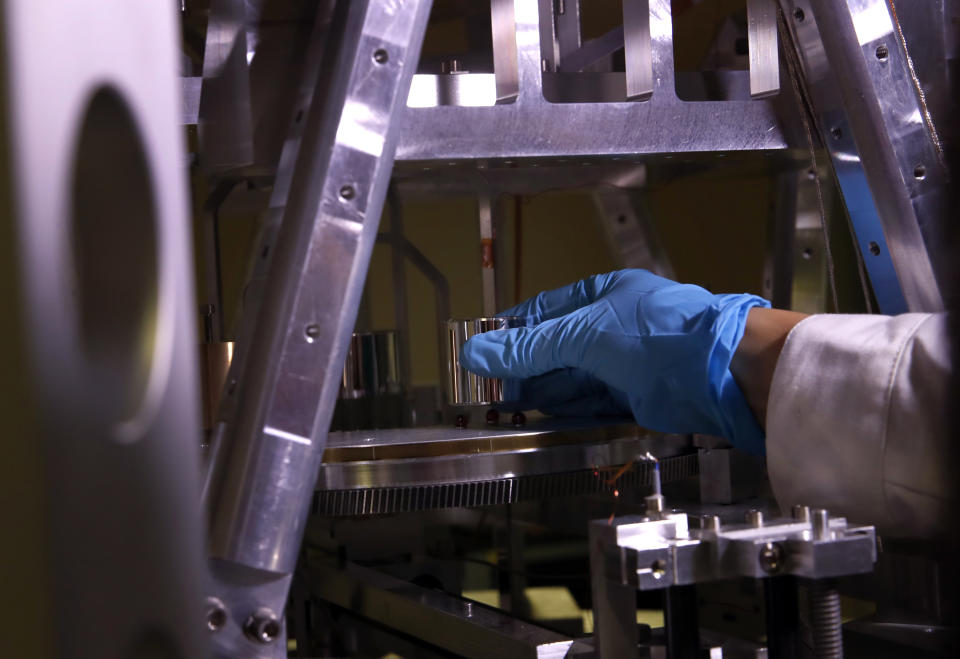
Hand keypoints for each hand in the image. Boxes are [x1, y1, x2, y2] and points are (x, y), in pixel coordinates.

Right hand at [460, 269, 770, 453]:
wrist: (719, 371)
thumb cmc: (657, 335)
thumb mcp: (582, 335)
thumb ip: (529, 349)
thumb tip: (475, 353)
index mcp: (602, 296)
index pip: (545, 311)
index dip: (512, 330)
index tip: (483, 348)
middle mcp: (613, 326)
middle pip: (556, 348)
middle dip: (524, 367)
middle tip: (488, 387)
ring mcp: (626, 362)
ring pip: (572, 377)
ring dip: (540, 391)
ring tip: (505, 406)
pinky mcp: (636, 395)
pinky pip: (592, 402)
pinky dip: (566, 409)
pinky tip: (541, 416)